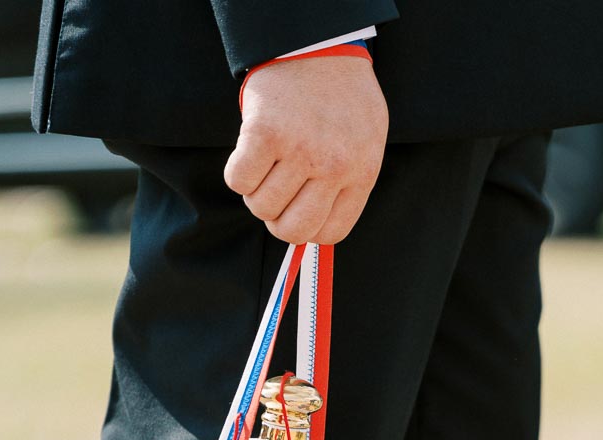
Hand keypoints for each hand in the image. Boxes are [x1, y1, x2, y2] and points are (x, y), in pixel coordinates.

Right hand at [224, 55, 387, 243]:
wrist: (316, 44)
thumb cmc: (341, 97)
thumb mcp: (365, 142)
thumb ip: (348, 185)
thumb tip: (316, 232)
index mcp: (361, 172)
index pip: (330, 233)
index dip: (308, 231)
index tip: (298, 215)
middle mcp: (333, 166)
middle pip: (293, 230)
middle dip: (277, 221)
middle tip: (275, 198)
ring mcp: (299, 149)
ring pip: (261, 207)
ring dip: (255, 194)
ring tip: (265, 168)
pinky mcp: (265, 133)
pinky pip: (238, 180)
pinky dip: (238, 173)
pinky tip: (249, 153)